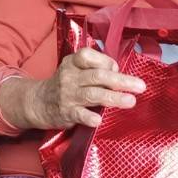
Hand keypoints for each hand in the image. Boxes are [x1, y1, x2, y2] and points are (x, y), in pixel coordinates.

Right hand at [5, 48, 144, 130]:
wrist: (37, 102)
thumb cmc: (64, 85)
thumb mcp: (74, 70)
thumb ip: (95, 69)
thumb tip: (119, 73)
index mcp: (72, 63)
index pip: (89, 56)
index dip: (106, 62)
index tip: (117, 69)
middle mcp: (70, 77)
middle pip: (97, 76)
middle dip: (120, 80)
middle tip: (140, 86)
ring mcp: (67, 95)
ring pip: (92, 94)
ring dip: (113, 97)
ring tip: (130, 101)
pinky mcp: (66, 112)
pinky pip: (79, 115)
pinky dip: (89, 117)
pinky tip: (99, 120)